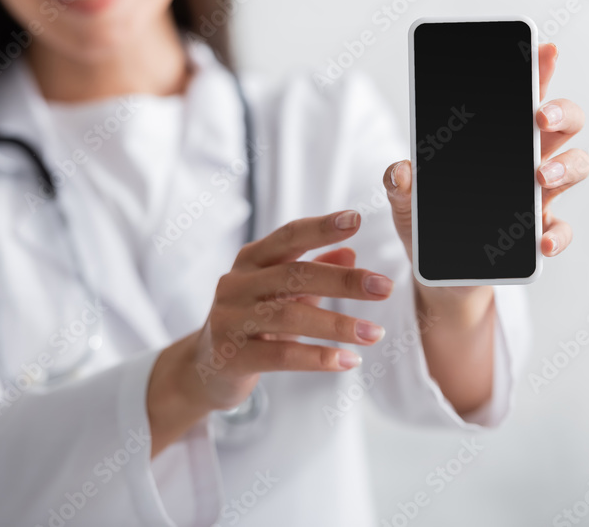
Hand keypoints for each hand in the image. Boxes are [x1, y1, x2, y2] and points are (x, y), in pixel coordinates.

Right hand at [190, 210, 392, 410]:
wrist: (204, 370)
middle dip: (344, 281)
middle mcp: (236, 284)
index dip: (321, 227)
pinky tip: (349, 360)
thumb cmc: (249, 323)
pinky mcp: (231, 356)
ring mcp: (230, 319)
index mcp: (250, 261)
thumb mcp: (279, 293)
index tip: (356, 219)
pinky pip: (281, 354)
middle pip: (295, 274)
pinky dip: (318, 357)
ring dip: (338, 325)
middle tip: (384, 287)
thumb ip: (312, 272)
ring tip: (375, 333)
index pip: (289, 236)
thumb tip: (351, 251)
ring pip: (290, 315)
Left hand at [384, 42, 588, 275]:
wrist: (441, 274)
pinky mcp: (537, 234)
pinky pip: (561, 228)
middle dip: (559, 112)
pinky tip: (541, 239)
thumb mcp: (405, 199)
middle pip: (563, 123)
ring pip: (575, 166)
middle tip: (539, 117)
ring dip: (565, 167)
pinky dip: (556, 233)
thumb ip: (399, 183)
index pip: (523, 95)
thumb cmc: (428, 221)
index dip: (539, 70)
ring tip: (542, 176)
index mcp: (496, 139)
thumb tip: (401, 172)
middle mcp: (527, 159)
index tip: (545, 49)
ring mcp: (537, 196)